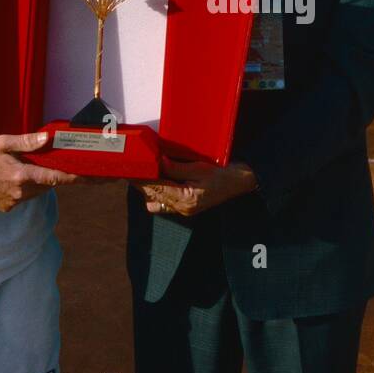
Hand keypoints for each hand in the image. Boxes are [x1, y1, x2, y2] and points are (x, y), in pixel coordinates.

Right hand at [0, 132, 78, 212]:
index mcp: (21, 175)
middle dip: (52, 174)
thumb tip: (48, 139)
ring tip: (26, 168)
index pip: (55, 178)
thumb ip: (27, 142)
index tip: (90, 178)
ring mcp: (14, 202)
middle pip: (48, 184)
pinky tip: (13, 178)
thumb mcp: (4, 143)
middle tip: (52, 162)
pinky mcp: (8, 208)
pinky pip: (26, 198)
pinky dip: (26, 189)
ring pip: (38, 192)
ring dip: (39, 181)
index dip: (74, 178)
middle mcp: (20, 192)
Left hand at [138, 159, 257, 217]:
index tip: (132, 169)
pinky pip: (164, 204)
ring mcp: (184, 210)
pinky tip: (158, 182)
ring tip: (144, 174)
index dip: (142, 179)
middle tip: (133, 169)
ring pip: (155, 202)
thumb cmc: (224, 174)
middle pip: (153, 197)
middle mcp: (182, 208)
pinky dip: (157, 194)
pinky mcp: (186, 207)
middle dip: (142, 183)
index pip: (156, 189)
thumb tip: (158, 162)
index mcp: (186, 199)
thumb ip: (176, 168)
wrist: (241, 182)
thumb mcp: (200, 168)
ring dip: (148, 189)